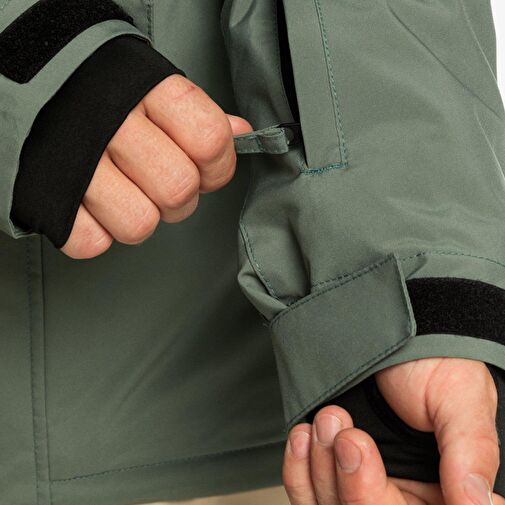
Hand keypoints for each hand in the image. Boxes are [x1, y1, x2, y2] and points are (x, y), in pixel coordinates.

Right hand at [60, 74, 251, 258]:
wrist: (29, 84)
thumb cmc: (101, 90)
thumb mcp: (153, 86)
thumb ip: (199, 114)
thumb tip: (240, 134)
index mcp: (147, 90)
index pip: (210, 141)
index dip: (218, 166)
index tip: (207, 167)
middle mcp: (111, 124)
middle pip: (179, 191)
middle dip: (179, 198)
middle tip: (162, 182)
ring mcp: (77, 162)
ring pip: (140, 224)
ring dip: (140, 216)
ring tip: (126, 192)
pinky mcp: (48, 197)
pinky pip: (94, 242)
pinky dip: (98, 231)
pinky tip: (93, 203)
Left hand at [283, 357, 504, 503]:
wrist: (389, 330)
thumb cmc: (435, 363)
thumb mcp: (462, 400)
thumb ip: (471, 451)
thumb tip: (478, 503)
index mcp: (444, 494)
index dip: (387, 502)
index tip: (368, 457)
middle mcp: (403, 496)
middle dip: (356, 487)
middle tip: (350, 437)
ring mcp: (362, 483)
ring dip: (322, 470)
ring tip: (329, 420)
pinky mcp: (329, 467)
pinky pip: (304, 489)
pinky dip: (298, 469)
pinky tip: (303, 437)